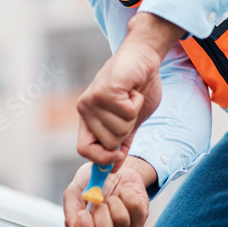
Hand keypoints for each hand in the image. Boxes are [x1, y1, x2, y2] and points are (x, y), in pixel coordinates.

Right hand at [63, 157, 154, 226]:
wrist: (112, 169)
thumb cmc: (92, 183)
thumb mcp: (74, 192)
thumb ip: (70, 212)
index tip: (83, 214)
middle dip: (100, 209)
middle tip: (98, 200)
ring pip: (121, 219)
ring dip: (113, 200)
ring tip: (110, 197)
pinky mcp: (139, 221)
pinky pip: (134, 207)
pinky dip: (126, 194)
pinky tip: (122, 194)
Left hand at [76, 12, 183, 168]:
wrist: (143, 57)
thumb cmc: (138, 86)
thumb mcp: (131, 120)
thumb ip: (121, 142)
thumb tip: (113, 170)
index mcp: (88, 118)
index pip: (84, 150)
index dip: (102, 159)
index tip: (119, 156)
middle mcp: (85, 109)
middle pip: (108, 143)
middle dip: (127, 129)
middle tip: (129, 107)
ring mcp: (92, 99)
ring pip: (119, 129)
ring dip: (133, 113)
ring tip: (130, 96)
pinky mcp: (104, 90)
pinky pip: (126, 113)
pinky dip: (136, 103)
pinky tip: (132, 89)